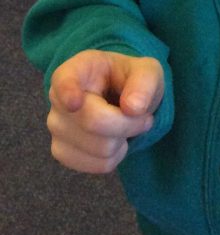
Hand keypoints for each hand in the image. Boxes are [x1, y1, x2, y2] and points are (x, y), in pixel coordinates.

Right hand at [47, 50, 163, 173]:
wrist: (124, 98)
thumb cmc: (131, 80)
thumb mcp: (147, 71)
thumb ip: (144, 83)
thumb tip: (133, 108)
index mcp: (77, 69)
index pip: (64, 81)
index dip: (68, 92)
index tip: (75, 102)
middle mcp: (58, 98)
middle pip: (93, 122)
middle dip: (128, 123)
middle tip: (142, 116)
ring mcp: (56, 127)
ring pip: (99, 149)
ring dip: (123, 140)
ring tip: (125, 125)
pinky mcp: (62, 152)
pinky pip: (97, 165)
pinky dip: (116, 157)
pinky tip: (115, 140)